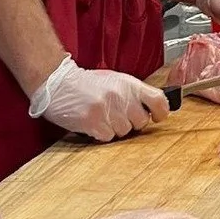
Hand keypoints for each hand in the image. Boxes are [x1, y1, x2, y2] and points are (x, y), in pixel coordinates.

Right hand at [27, 55, 169, 142]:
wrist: (58, 84)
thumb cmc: (87, 84)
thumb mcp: (116, 80)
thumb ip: (134, 93)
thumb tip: (152, 107)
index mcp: (129, 84)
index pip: (158, 100)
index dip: (161, 112)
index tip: (157, 116)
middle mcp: (121, 96)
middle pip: (141, 122)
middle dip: (132, 122)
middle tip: (118, 115)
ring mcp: (107, 110)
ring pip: (124, 131)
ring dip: (115, 128)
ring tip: (103, 117)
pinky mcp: (93, 123)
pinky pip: (108, 137)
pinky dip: (102, 134)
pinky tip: (94, 124)